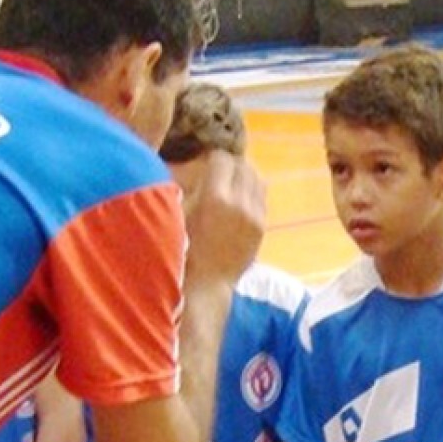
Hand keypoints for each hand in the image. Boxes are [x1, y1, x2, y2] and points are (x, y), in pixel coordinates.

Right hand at [178, 150, 265, 288]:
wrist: (206, 283)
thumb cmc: (184, 248)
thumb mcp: (180, 212)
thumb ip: (192, 184)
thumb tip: (197, 164)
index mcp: (215, 197)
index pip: (222, 159)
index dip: (212, 158)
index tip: (205, 164)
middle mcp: (239, 202)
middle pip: (243, 165)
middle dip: (230, 165)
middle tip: (219, 172)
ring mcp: (254, 215)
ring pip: (257, 178)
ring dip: (244, 176)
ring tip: (232, 183)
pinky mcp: (262, 226)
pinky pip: (262, 196)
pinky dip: (252, 192)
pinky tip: (240, 199)